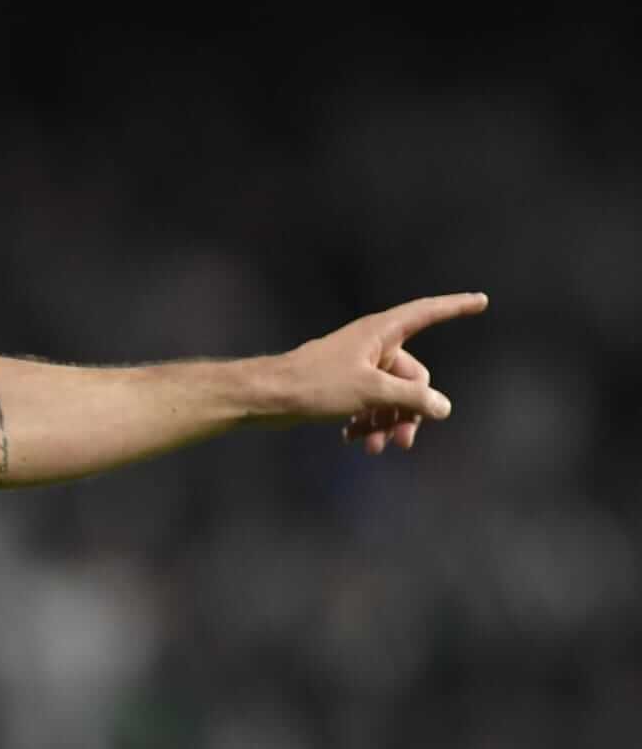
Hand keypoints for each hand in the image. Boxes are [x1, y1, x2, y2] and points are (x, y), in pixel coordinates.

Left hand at [268, 292, 485, 453]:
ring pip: (390, 395)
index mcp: (381, 332)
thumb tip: (442, 407)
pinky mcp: (342, 386)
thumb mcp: (371, 391)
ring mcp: (357, 366)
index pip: (427, 313)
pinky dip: (368, 422)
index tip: (482, 300)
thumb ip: (410, 398)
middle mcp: (371, 344)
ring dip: (388, 422)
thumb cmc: (316, 384)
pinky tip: (356, 440)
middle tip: (403, 442)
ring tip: (376, 448)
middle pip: (412, 376)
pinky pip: (369, 404)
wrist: (266, 397)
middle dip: (410, 410)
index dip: (455, 307)